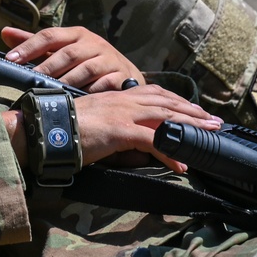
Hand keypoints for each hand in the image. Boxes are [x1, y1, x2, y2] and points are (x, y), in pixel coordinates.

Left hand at [1, 25, 144, 92]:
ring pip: (85, 70)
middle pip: (66, 54)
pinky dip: (90, 93)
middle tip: (29, 82)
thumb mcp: (63, 49)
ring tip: (49, 93)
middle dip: (46, 68)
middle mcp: (93, 43)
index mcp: (76, 34)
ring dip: (66, 82)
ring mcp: (109, 60)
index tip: (10, 60)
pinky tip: (77, 101)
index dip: (29, 47)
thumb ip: (35, 44)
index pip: (49, 36)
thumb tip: (5, 33)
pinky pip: (104, 86)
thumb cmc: (86, 60)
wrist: (124, 73)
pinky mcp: (122, 77)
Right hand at [73, 85, 221, 170]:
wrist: (45, 129)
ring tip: (208, 134)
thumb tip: (133, 147)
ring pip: (164, 116)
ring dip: (189, 125)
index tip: (191, 108)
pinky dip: (169, 152)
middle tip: (211, 120)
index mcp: (114, 97)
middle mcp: (121, 100)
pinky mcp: (120, 130)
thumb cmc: (62, 128)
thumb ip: (114, 129)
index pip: (151, 93)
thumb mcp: (92, 122)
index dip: (174, 99)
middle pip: (164, 102)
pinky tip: (180, 163)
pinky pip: (152, 141)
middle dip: (191, 111)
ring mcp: (122, 114)